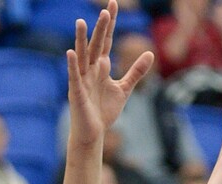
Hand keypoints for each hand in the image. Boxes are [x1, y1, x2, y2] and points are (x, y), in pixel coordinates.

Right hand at [67, 0, 153, 146]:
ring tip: (80, 22)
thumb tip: (150, 53)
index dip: (110, 25)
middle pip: (96, 44)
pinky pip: (74, 77)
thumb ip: (136, 71)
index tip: (113, 5)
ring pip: (82, 56)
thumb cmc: (104, 111)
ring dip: (81, 40)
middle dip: (101, 29)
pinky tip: (71, 53)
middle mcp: (90, 69)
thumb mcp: (124, 89)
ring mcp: (82, 80)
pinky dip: (72, 65)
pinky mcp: (76, 93)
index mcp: (100, 66)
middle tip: (106, 10)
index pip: (105, 41)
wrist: (93, 133)